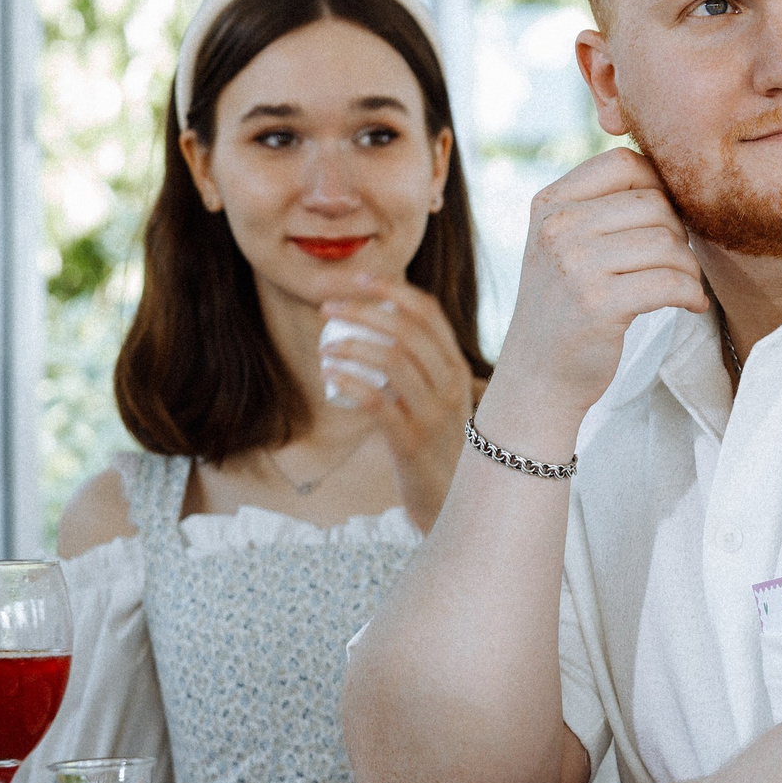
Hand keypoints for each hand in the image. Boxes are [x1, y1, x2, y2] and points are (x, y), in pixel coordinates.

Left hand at [318, 276, 477, 532]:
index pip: (428, 313)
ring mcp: (434, 412)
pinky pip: (378, 401)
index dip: (392, 290)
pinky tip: (330, 376)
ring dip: (352, 345)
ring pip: (393, 360)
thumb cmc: (436, 446)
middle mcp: (451, 384)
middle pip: (406, 330)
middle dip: (362, 311)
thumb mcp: (439, 400)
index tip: (359, 279)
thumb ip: (421, 368)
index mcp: (457, 367)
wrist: (453, 502)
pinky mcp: (412, 440)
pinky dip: (351, 382)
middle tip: (327, 308)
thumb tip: (379, 331)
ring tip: (324, 347)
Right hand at [484, 148, 706, 451]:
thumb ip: (601, 208)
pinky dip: (692, 294)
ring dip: (689, 268)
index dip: (658, 185)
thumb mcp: (563, 245)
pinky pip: (671, 283)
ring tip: (684, 286)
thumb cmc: (563, 308)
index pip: (622, 163)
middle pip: (653, 203)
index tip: (665, 220)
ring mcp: (576, 266)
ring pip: (667, 244)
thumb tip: (672, 177)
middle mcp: (558, 229)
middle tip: (678, 262)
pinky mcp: (599, 305)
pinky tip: (691, 305)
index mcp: (549, 204)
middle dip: (679, 233)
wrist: (537, 378)